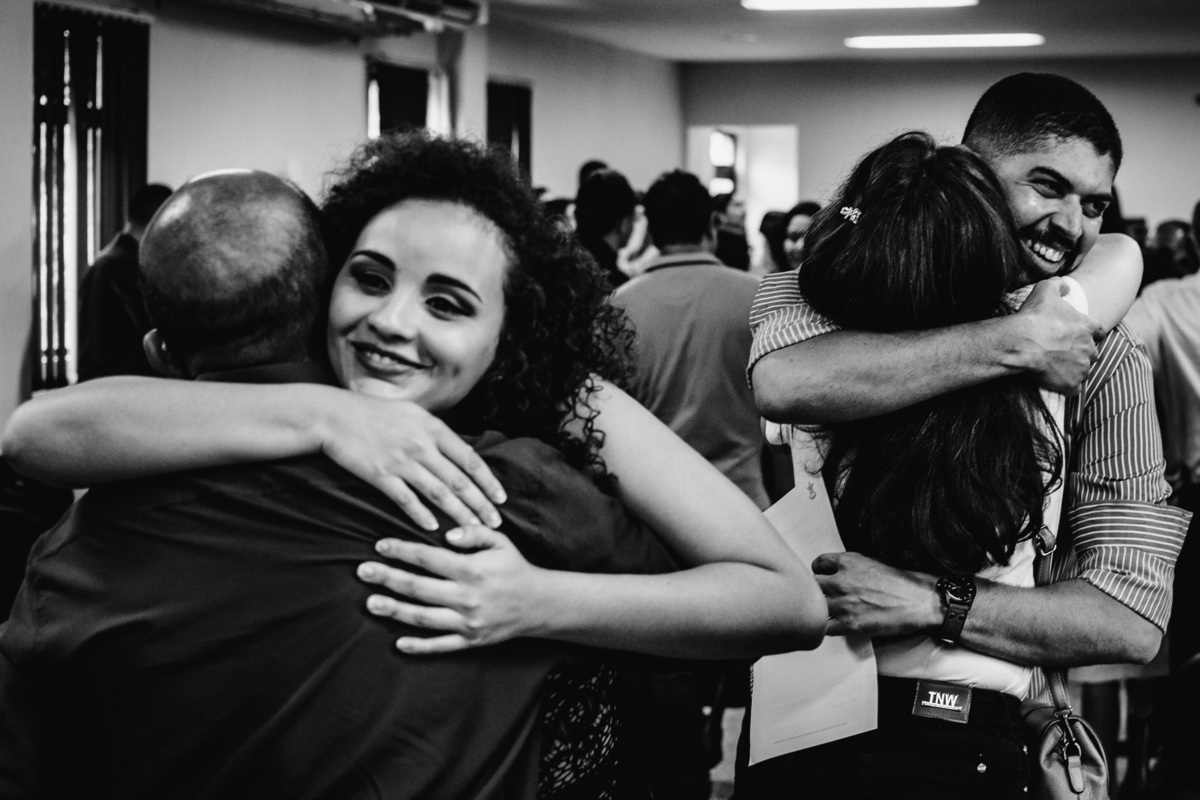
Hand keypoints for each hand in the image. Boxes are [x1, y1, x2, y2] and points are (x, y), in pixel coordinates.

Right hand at [321, 394, 505, 530]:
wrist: (335, 415)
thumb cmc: (374, 413)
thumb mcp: (413, 413)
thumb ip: (436, 432)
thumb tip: (459, 450)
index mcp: (433, 428)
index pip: (470, 459)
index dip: (488, 481)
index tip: (501, 498)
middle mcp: (422, 445)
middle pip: (459, 480)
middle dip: (480, 504)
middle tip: (496, 523)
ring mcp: (401, 461)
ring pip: (438, 493)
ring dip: (458, 514)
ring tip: (473, 530)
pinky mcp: (380, 475)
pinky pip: (406, 499)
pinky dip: (421, 515)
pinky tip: (434, 528)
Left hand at [356, 525, 548, 653]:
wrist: (539, 604)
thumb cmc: (514, 568)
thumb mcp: (500, 541)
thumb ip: (474, 533)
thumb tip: (447, 533)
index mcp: (472, 570)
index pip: (429, 558)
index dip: (402, 550)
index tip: (380, 545)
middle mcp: (467, 597)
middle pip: (418, 587)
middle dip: (388, 578)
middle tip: (362, 571)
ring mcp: (468, 622)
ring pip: (423, 618)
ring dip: (394, 610)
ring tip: (370, 603)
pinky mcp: (471, 641)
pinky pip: (441, 646)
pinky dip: (419, 646)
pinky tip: (398, 642)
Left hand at [812, 552, 940, 636]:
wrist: (920, 602)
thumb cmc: (903, 583)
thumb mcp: (873, 562)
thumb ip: (851, 567)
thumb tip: (838, 573)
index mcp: (848, 562)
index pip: (818, 563)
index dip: (819, 572)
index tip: (823, 577)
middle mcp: (841, 580)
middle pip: (811, 584)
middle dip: (815, 590)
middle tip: (822, 596)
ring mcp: (843, 603)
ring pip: (814, 606)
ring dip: (819, 609)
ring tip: (826, 611)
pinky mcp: (849, 624)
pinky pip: (824, 627)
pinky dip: (826, 628)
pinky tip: (832, 625)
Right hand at [1007, 277, 1101, 394]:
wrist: (1022, 343)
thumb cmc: (1034, 316)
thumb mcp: (1045, 289)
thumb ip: (1059, 285)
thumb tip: (1066, 286)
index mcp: (1088, 327)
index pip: (1099, 332)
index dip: (1089, 334)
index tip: (1078, 335)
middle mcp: (1090, 349)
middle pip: (1092, 353)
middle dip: (1081, 353)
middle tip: (1062, 353)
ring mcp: (1082, 368)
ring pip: (1083, 371)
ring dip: (1073, 370)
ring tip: (1055, 368)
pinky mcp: (1071, 385)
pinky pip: (1073, 389)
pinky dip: (1066, 386)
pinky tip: (1054, 382)